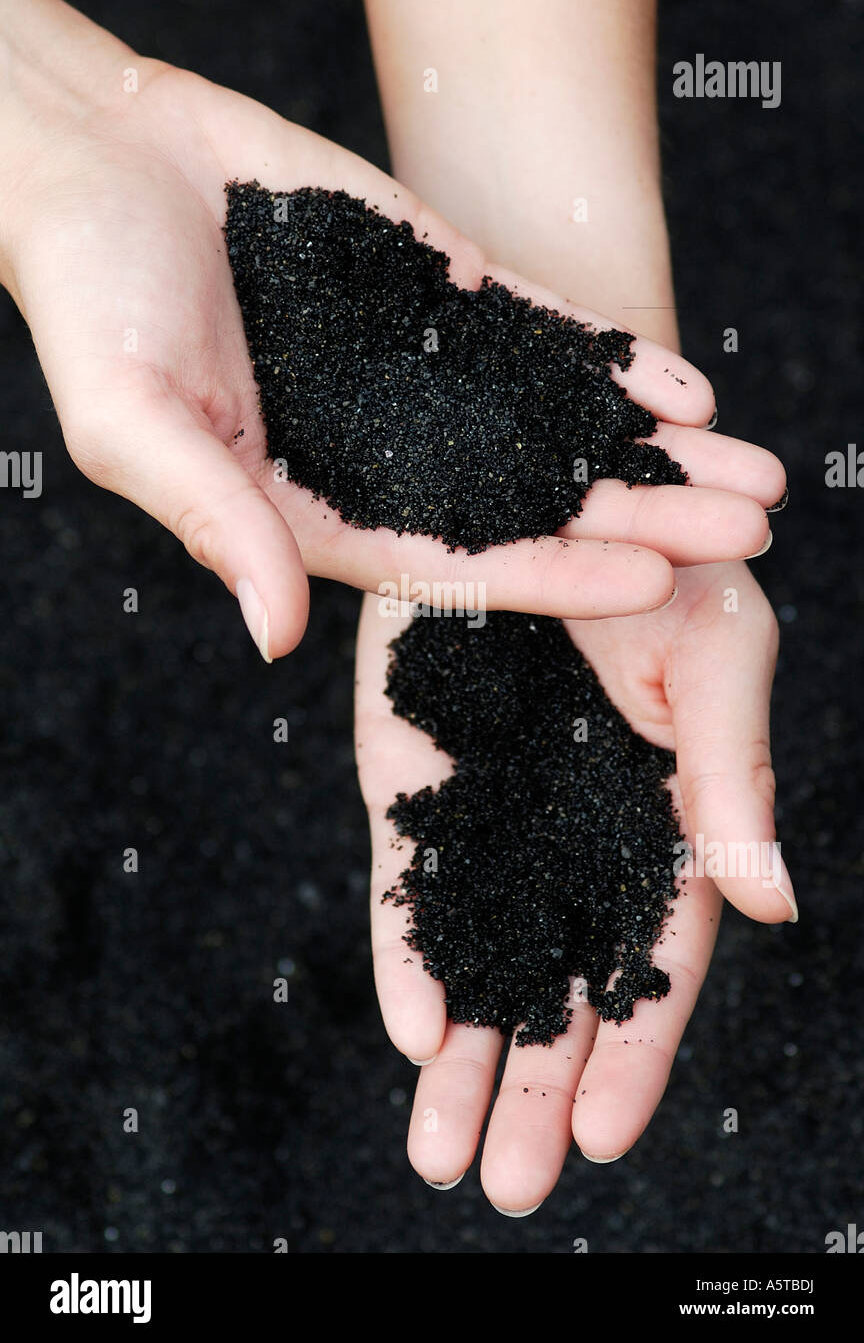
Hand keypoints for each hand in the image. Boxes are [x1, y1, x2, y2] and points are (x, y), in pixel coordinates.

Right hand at [0, 0, 784, 655]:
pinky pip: (537, 335)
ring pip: (555, 427)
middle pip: (534, 506)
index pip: (455, 562)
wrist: (102, 158)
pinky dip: (608, 362)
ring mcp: (420, 374)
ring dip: (653, 455)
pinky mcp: (437, 293)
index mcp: (316, 508)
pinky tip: (683, 390)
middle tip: (748, 535)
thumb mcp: (133, 419)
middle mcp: (385, 453)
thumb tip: (274, 635)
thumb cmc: (91, 297)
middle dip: (642, 522)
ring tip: (755, 473)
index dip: (552, 577)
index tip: (649, 587)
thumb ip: (216, 521)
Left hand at [355, 559, 792, 1211]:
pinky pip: (409, 876)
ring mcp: (492, 808)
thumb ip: (733, 781)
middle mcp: (573, 835)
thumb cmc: (667, 558)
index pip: (651, 962)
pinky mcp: (417, 771)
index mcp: (663, 819)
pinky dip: (407, 951)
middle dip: (537, 1087)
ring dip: (462, 1056)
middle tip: (509, 1188)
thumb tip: (776, 908)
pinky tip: (409, 1029)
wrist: (545, 481)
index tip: (601, 1138)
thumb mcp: (720, 657)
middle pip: (558, 984)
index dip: (632, 1051)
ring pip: (478, 953)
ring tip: (440, 1155)